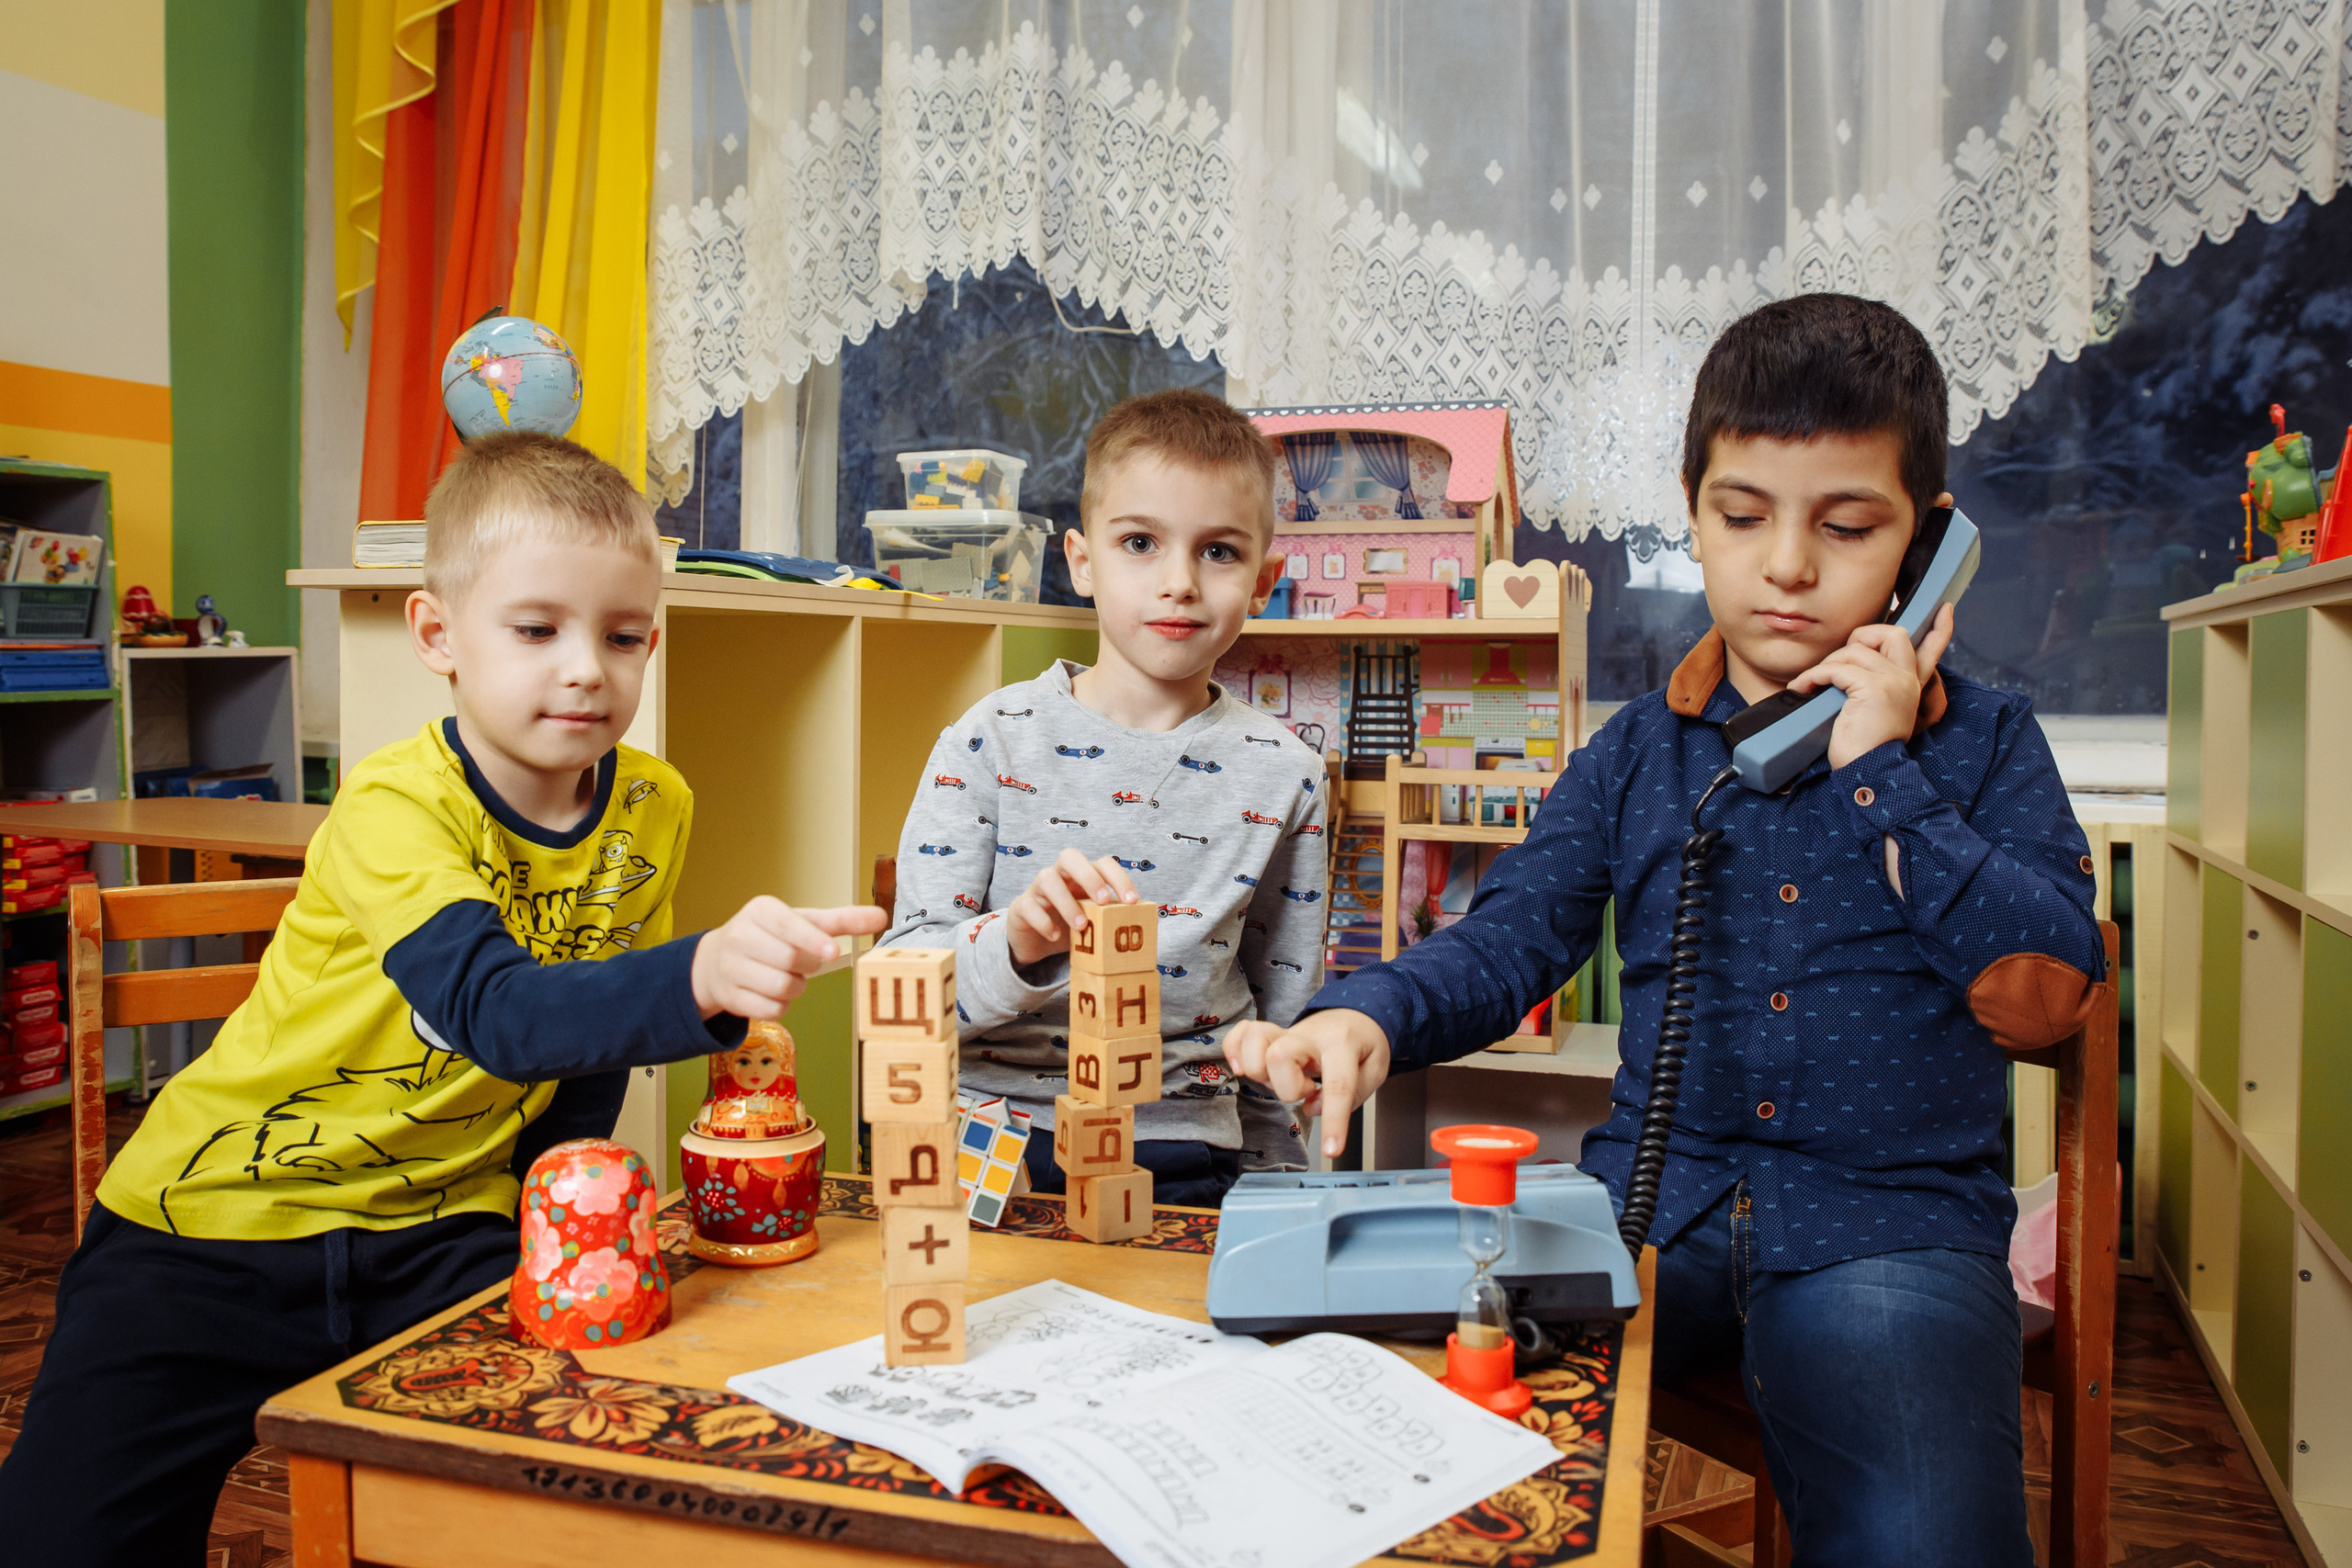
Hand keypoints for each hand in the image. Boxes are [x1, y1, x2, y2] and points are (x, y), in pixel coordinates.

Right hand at [692, 898, 887, 1019]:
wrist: (716, 961)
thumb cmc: (770, 938)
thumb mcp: (802, 922)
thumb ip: (842, 920)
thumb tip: (882, 917)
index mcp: (760, 911)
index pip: (788, 925)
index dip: (812, 940)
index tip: (833, 953)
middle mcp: (740, 935)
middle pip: (789, 960)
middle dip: (807, 966)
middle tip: (803, 962)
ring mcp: (730, 967)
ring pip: (781, 987)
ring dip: (796, 987)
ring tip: (787, 976)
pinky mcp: (728, 996)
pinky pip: (770, 1010)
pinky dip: (781, 1006)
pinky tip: (773, 993)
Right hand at [1005, 848, 1140, 967]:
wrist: (1035, 942)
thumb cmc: (1070, 926)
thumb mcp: (1094, 922)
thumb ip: (1112, 919)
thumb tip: (1145, 928)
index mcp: (1083, 877)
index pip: (1102, 864)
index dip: (1118, 878)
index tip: (1132, 901)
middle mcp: (1060, 876)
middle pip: (1069, 856)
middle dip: (1089, 876)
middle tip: (1103, 901)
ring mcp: (1038, 889)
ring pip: (1046, 878)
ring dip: (1066, 902)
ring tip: (1081, 926)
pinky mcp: (1021, 906)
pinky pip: (1028, 906)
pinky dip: (1043, 921)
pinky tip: (1055, 936)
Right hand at [1223, 1009, 1391, 1158]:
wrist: (1353, 1014)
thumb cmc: (1362, 1044)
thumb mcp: (1376, 1069)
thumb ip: (1352, 1094)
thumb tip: (1313, 1107)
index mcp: (1342, 1044)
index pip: (1337, 1084)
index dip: (1333, 1121)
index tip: (1332, 1150)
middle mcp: (1309, 1036)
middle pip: (1278, 1056)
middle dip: (1287, 1087)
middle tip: (1308, 1089)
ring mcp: (1286, 1033)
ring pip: (1255, 1042)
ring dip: (1261, 1071)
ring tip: (1282, 1079)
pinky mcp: (1270, 1035)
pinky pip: (1240, 1033)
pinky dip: (1234, 1050)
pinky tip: (1243, 1067)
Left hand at [1787, 601, 1954, 769]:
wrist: (1868, 772)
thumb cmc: (1863, 748)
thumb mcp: (1874, 711)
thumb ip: (1874, 687)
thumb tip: (1852, 665)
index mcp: (1911, 686)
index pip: (1932, 649)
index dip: (1940, 628)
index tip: (1946, 608)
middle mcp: (1907, 680)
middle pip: (1893, 633)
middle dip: (1862, 636)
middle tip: (1840, 662)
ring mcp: (1893, 681)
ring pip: (1855, 650)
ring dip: (1827, 664)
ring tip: (1813, 684)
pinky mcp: (1874, 688)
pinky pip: (1836, 668)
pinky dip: (1813, 675)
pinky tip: (1802, 687)